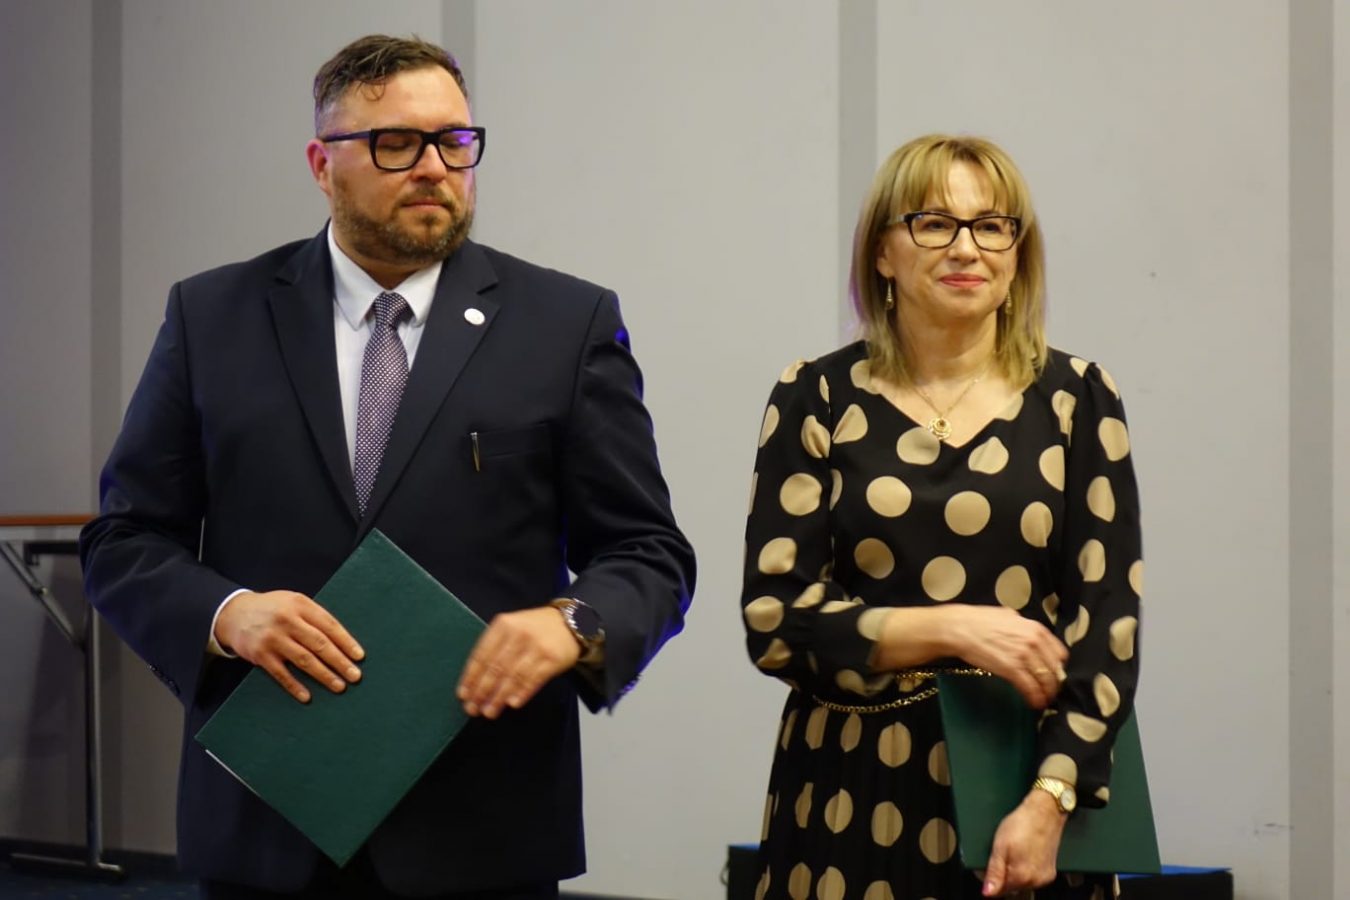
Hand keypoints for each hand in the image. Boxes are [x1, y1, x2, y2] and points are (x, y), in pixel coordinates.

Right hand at [214, 590, 363, 702]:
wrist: (234, 613)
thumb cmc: (274, 609)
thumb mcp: (294, 602)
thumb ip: (315, 617)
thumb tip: (343, 642)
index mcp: (300, 605)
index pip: (329, 625)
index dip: (346, 641)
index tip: (359, 656)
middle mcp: (287, 620)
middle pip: (319, 644)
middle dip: (339, 661)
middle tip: (355, 676)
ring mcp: (273, 638)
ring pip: (304, 660)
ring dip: (324, 675)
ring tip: (339, 686)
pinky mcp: (260, 655)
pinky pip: (281, 674)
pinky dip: (295, 686)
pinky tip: (307, 696)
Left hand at [457, 605, 580, 718]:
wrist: (571, 622)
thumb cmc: (534, 628)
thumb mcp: (511, 627)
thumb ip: (495, 647)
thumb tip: (475, 680)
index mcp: (503, 625)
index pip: (482, 654)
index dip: (471, 677)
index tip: (463, 695)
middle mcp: (519, 634)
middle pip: (496, 668)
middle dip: (482, 691)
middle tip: (473, 708)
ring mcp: (537, 647)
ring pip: (513, 676)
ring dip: (499, 697)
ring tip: (490, 711)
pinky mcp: (553, 659)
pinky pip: (534, 679)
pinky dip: (522, 693)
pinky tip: (512, 704)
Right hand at [949, 606, 1067, 708]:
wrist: (959, 628)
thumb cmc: (978, 620)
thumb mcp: (1007, 616)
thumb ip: (1022, 626)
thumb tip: (1026, 633)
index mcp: (1036, 628)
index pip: (1060, 653)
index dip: (1058, 667)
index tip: (1053, 674)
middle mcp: (1034, 642)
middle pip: (1055, 669)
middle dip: (1054, 683)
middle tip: (1050, 692)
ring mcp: (1024, 656)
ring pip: (1044, 680)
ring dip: (1046, 694)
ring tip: (1044, 701)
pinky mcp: (1012, 670)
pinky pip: (1030, 687)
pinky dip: (1034, 698)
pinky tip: (1034, 703)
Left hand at [982, 789, 1066, 895]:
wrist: (1045, 812)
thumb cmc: (1023, 824)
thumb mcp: (1000, 846)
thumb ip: (994, 872)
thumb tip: (988, 892)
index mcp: (1022, 877)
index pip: (1000, 891)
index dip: (991, 880)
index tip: (990, 866)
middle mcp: (1036, 881)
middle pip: (1012, 888)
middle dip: (1003, 876)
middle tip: (1002, 855)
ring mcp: (1045, 877)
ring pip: (1023, 883)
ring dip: (1015, 873)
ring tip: (1014, 852)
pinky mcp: (1051, 871)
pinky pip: (1033, 877)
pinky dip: (1026, 870)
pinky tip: (1024, 854)